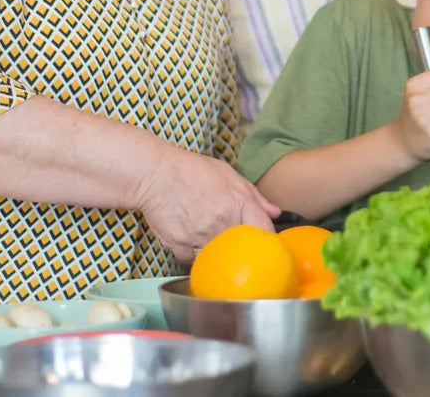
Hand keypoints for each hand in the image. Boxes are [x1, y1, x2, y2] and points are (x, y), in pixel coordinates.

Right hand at [133, 145, 279, 261]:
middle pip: (241, 248)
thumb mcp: (229, 175)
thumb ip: (255, 196)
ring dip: (213, 249)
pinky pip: (191, 259)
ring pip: (216, 255)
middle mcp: (222, 222)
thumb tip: (275, 213)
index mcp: (239, 203)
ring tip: (204, 230)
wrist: (154, 174)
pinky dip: (190, 251)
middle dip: (238, 245)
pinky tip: (186, 235)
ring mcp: (200, 235)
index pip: (264, 231)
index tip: (261, 240)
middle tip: (229, 236)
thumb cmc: (191, 170)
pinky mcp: (179, 245)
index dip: (264, 237)